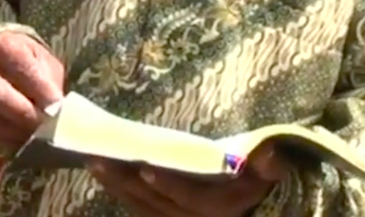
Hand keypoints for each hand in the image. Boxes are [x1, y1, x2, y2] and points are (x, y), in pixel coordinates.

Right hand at [0, 31, 65, 149]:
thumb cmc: (22, 59)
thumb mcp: (40, 58)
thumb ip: (49, 80)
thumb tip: (57, 108)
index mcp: (3, 47)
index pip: (22, 69)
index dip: (41, 90)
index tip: (57, 106)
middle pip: (0, 96)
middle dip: (27, 115)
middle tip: (48, 127)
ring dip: (18, 132)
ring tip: (39, 137)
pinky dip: (7, 141)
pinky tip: (23, 140)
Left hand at [88, 142, 289, 216]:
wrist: (244, 213)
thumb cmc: (253, 187)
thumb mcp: (265, 177)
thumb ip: (267, 167)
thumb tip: (270, 153)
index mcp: (222, 208)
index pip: (192, 199)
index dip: (170, 185)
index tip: (146, 168)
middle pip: (158, 204)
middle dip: (128, 183)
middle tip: (101, 159)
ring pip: (144, 208)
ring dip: (118, 187)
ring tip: (95, 164)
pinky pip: (142, 212)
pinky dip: (122, 195)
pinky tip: (104, 178)